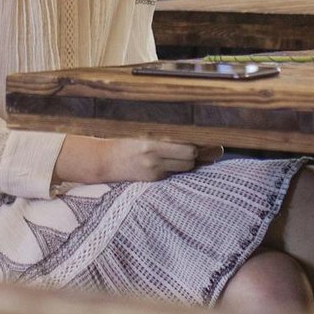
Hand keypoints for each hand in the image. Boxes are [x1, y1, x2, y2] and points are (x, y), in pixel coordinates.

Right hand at [54, 136, 223, 183]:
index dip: (200, 145)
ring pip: (185, 167)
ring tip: (186, 153)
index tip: (211, 140)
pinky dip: (178, 168)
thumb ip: (167, 134)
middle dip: (197, 153)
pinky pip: (174, 174)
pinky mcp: (151, 180)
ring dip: (189, 162)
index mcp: (153, 143)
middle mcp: (154, 159)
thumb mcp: (144, 132)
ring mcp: (153, 172)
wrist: (103, 160)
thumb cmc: (125, 141)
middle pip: (190, 158)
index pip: (188, 147)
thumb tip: (194, 136)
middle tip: (199, 146)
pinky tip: (175, 162)